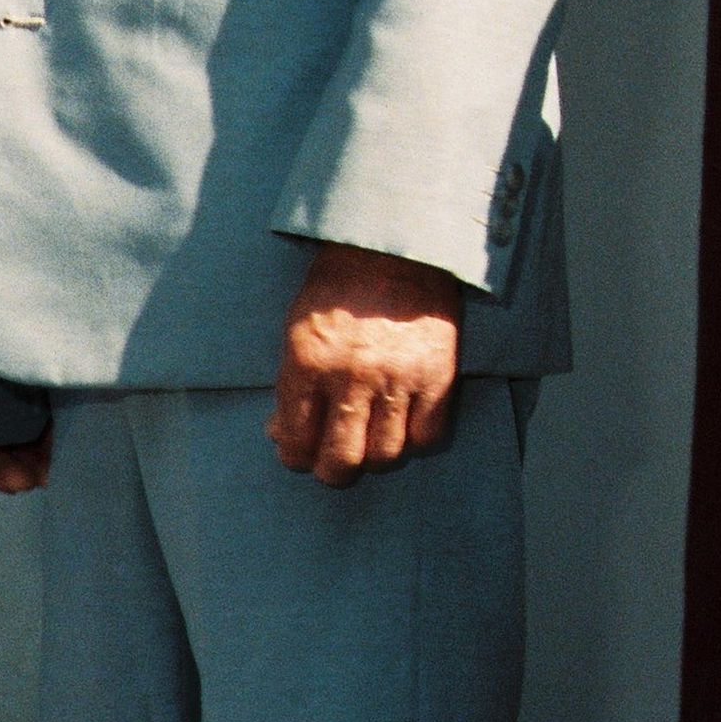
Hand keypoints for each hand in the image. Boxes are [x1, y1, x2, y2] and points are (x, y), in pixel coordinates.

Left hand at [272, 242, 463, 483]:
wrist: (397, 249)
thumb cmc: (337, 290)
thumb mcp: (296, 330)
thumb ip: (289, 385)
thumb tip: (280, 435)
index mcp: (307, 363)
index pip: (296, 439)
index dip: (295, 456)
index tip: (300, 453)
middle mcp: (352, 376)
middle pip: (342, 460)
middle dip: (332, 472)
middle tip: (333, 465)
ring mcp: (399, 378)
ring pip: (385, 454)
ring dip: (373, 458)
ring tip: (368, 443)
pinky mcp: (439, 376)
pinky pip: (427, 435)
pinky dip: (413, 439)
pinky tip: (402, 426)